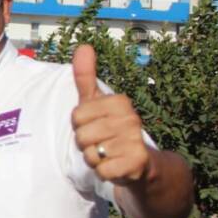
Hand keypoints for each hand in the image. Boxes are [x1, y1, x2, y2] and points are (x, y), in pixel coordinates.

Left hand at [71, 45, 150, 184]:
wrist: (141, 164)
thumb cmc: (112, 129)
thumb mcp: (97, 102)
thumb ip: (86, 76)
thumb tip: (83, 46)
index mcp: (119, 101)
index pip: (76, 116)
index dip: (79, 125)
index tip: (94, 125)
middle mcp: (131, 118)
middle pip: (81, 136)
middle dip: (85, 143)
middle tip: (100, 142)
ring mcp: (135, 141)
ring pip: (90, 154)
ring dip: (94, 158)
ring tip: (107, 154)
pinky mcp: (136, 163)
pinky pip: (102, 170)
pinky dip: (103, 172)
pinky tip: (114, 167)